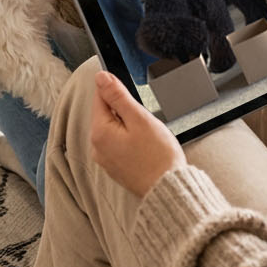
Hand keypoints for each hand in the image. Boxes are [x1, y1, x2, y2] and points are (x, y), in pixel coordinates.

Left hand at [90, 72, 186, 198]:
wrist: (169, 189)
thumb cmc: (158, 157)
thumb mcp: (139, 118)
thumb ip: (118, 96)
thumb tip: (101, 78)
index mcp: (99, 132)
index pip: (100, 97)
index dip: (116, 90)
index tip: (131, 95)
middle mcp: (97, 147)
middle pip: (106, 113)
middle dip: (125, 111)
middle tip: (144, 122)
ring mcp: (105, 159)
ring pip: (113, 129)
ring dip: (128, 126)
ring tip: (147, 137)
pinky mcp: (115, 167)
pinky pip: (118, 144)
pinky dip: (130, 140)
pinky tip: (145, 147)